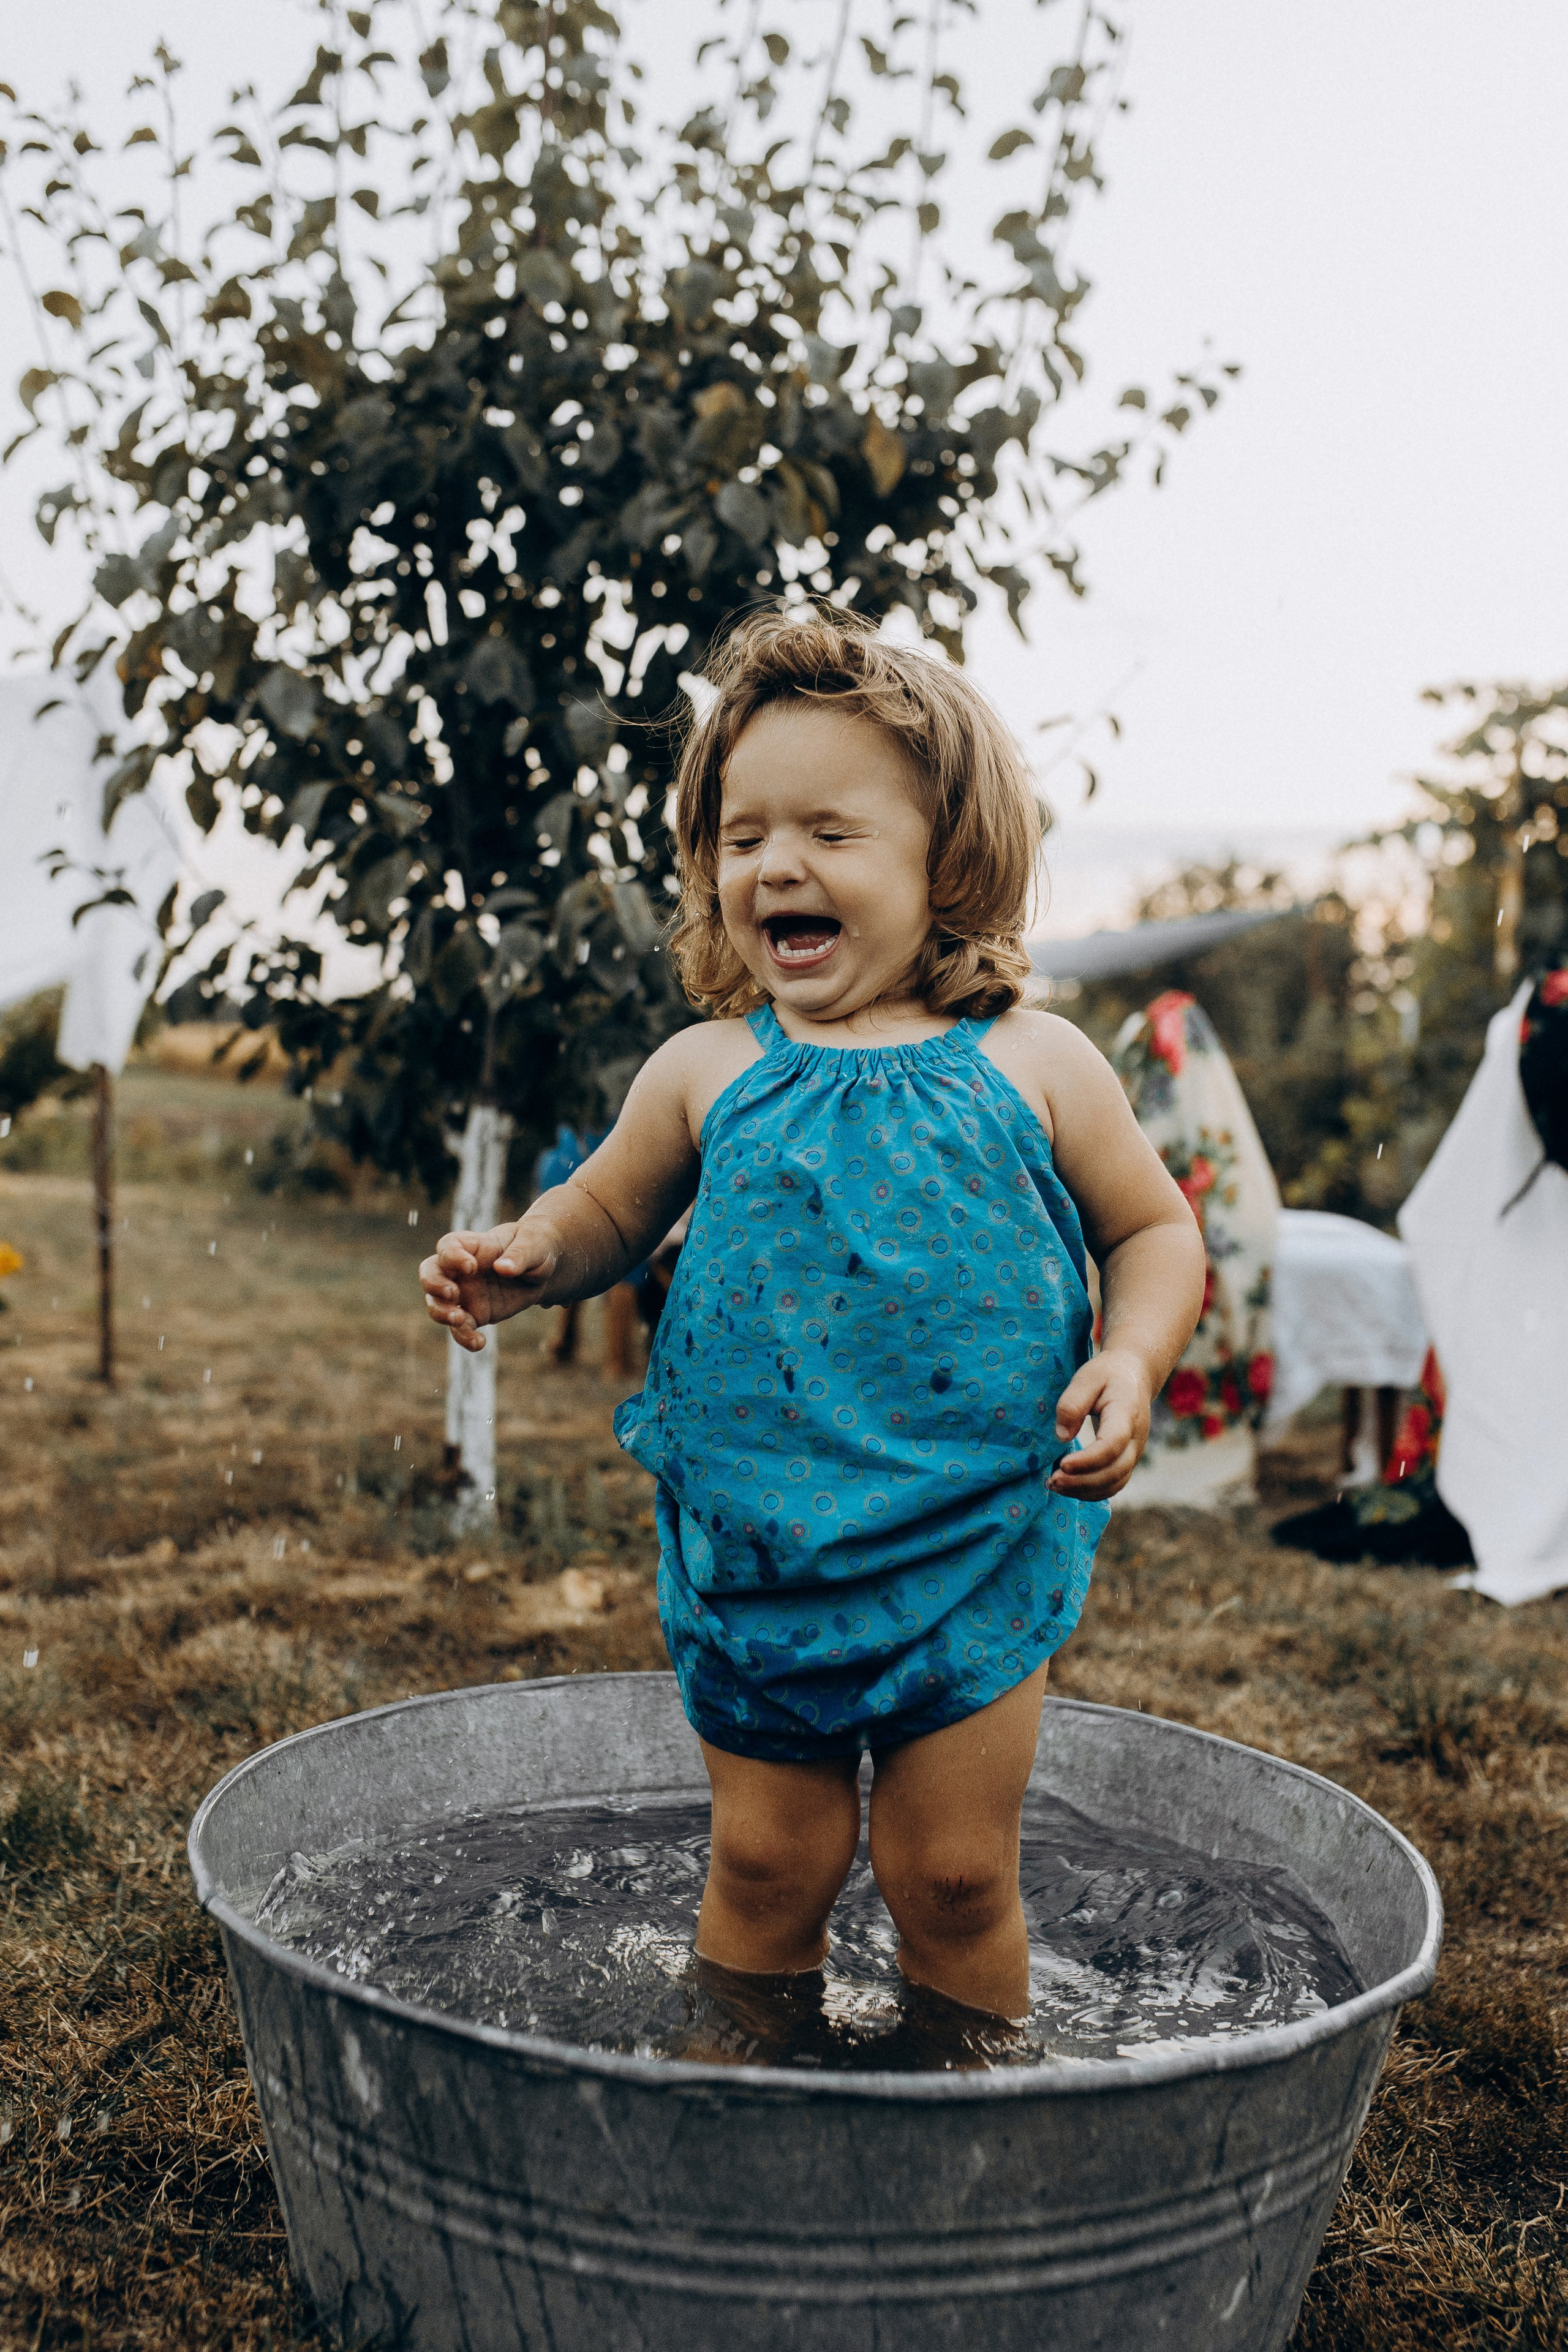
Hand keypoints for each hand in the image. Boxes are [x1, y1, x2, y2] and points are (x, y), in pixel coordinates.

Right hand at [419, 1219, 556, 1351]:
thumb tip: (503, 1268)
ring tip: (460, 1320)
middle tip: (452, 1294)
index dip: (452, 1256)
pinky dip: (464, 1338)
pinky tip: (480, 1343)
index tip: (471, 1266)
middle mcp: (461, 1270)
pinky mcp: (474, 1314)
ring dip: (441, 1313)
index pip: (448, 1246)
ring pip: (437, 1304)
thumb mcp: (535, 1245)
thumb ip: (519, 1255)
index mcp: (473, 1245)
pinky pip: (460, 1328)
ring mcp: (465, 1293)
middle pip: (430, 1273)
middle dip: (434, 1285)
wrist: (543, 1270)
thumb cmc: (535, 1247)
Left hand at [1048, 1348, 1151, 1501]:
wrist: (1134, 1376)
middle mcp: (1136, 1439)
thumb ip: (1073, 1403)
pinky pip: (1114, 1484)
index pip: (1112, 1444)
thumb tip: (1062, 1436)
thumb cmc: (1107, 1375)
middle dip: (1082, 1482)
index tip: (1062, 1465)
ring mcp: (1135, 1452)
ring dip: (1085, 1491)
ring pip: (1116, 1483)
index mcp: (1127, 1414)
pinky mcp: (1127, 1460)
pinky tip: (1068, 1487)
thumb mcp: (1087, 1377)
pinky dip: (1092, 1492)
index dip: (1088, 1460)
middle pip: (1115, 1471)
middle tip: (1052, 1481)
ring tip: (1054, 1485)